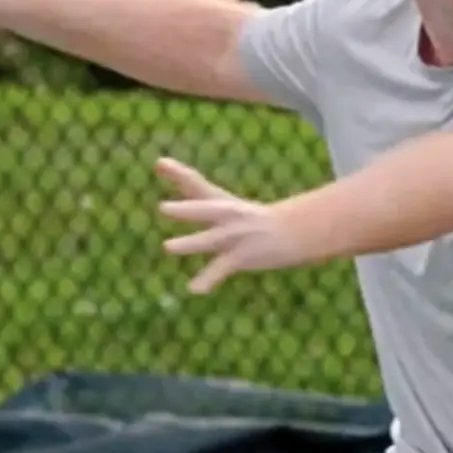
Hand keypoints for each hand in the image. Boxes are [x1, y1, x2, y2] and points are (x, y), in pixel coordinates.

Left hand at [156, 158, 301, 293]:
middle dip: (185, 210)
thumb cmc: (252, 219)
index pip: (197, 185)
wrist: (292, 231)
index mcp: (221, 202)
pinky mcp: (241, 257)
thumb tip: (168, 172)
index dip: (178, 174)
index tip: (159, 163)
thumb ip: (196, 193)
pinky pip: (221, 269)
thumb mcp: (226, 204)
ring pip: (209, 240)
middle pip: (204, 210)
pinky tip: (193, 289)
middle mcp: (227, 216)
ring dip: (189, 243)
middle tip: (163, 208)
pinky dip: (207, 279)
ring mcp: (234, 236)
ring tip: (167, 247)